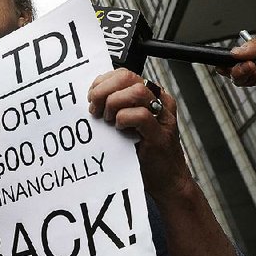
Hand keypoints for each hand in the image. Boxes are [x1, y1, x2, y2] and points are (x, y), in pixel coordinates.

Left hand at [88, 69, 192, 201]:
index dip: (102, 82)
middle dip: (104, 91)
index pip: (123, 74)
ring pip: (136, 92)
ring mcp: (162, 116)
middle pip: (128, 77)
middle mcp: (159, 100)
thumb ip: (114, 107)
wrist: (165, 182)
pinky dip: (124, 119)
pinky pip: (141, 115)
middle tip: (95, 109)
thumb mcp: (125, 123)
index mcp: (150, 94)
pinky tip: (119, 130)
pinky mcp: (161, 134)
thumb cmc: (141, 152)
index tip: (91, 97)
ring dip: (114, 104)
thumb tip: (90, 97)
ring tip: (108, 121)